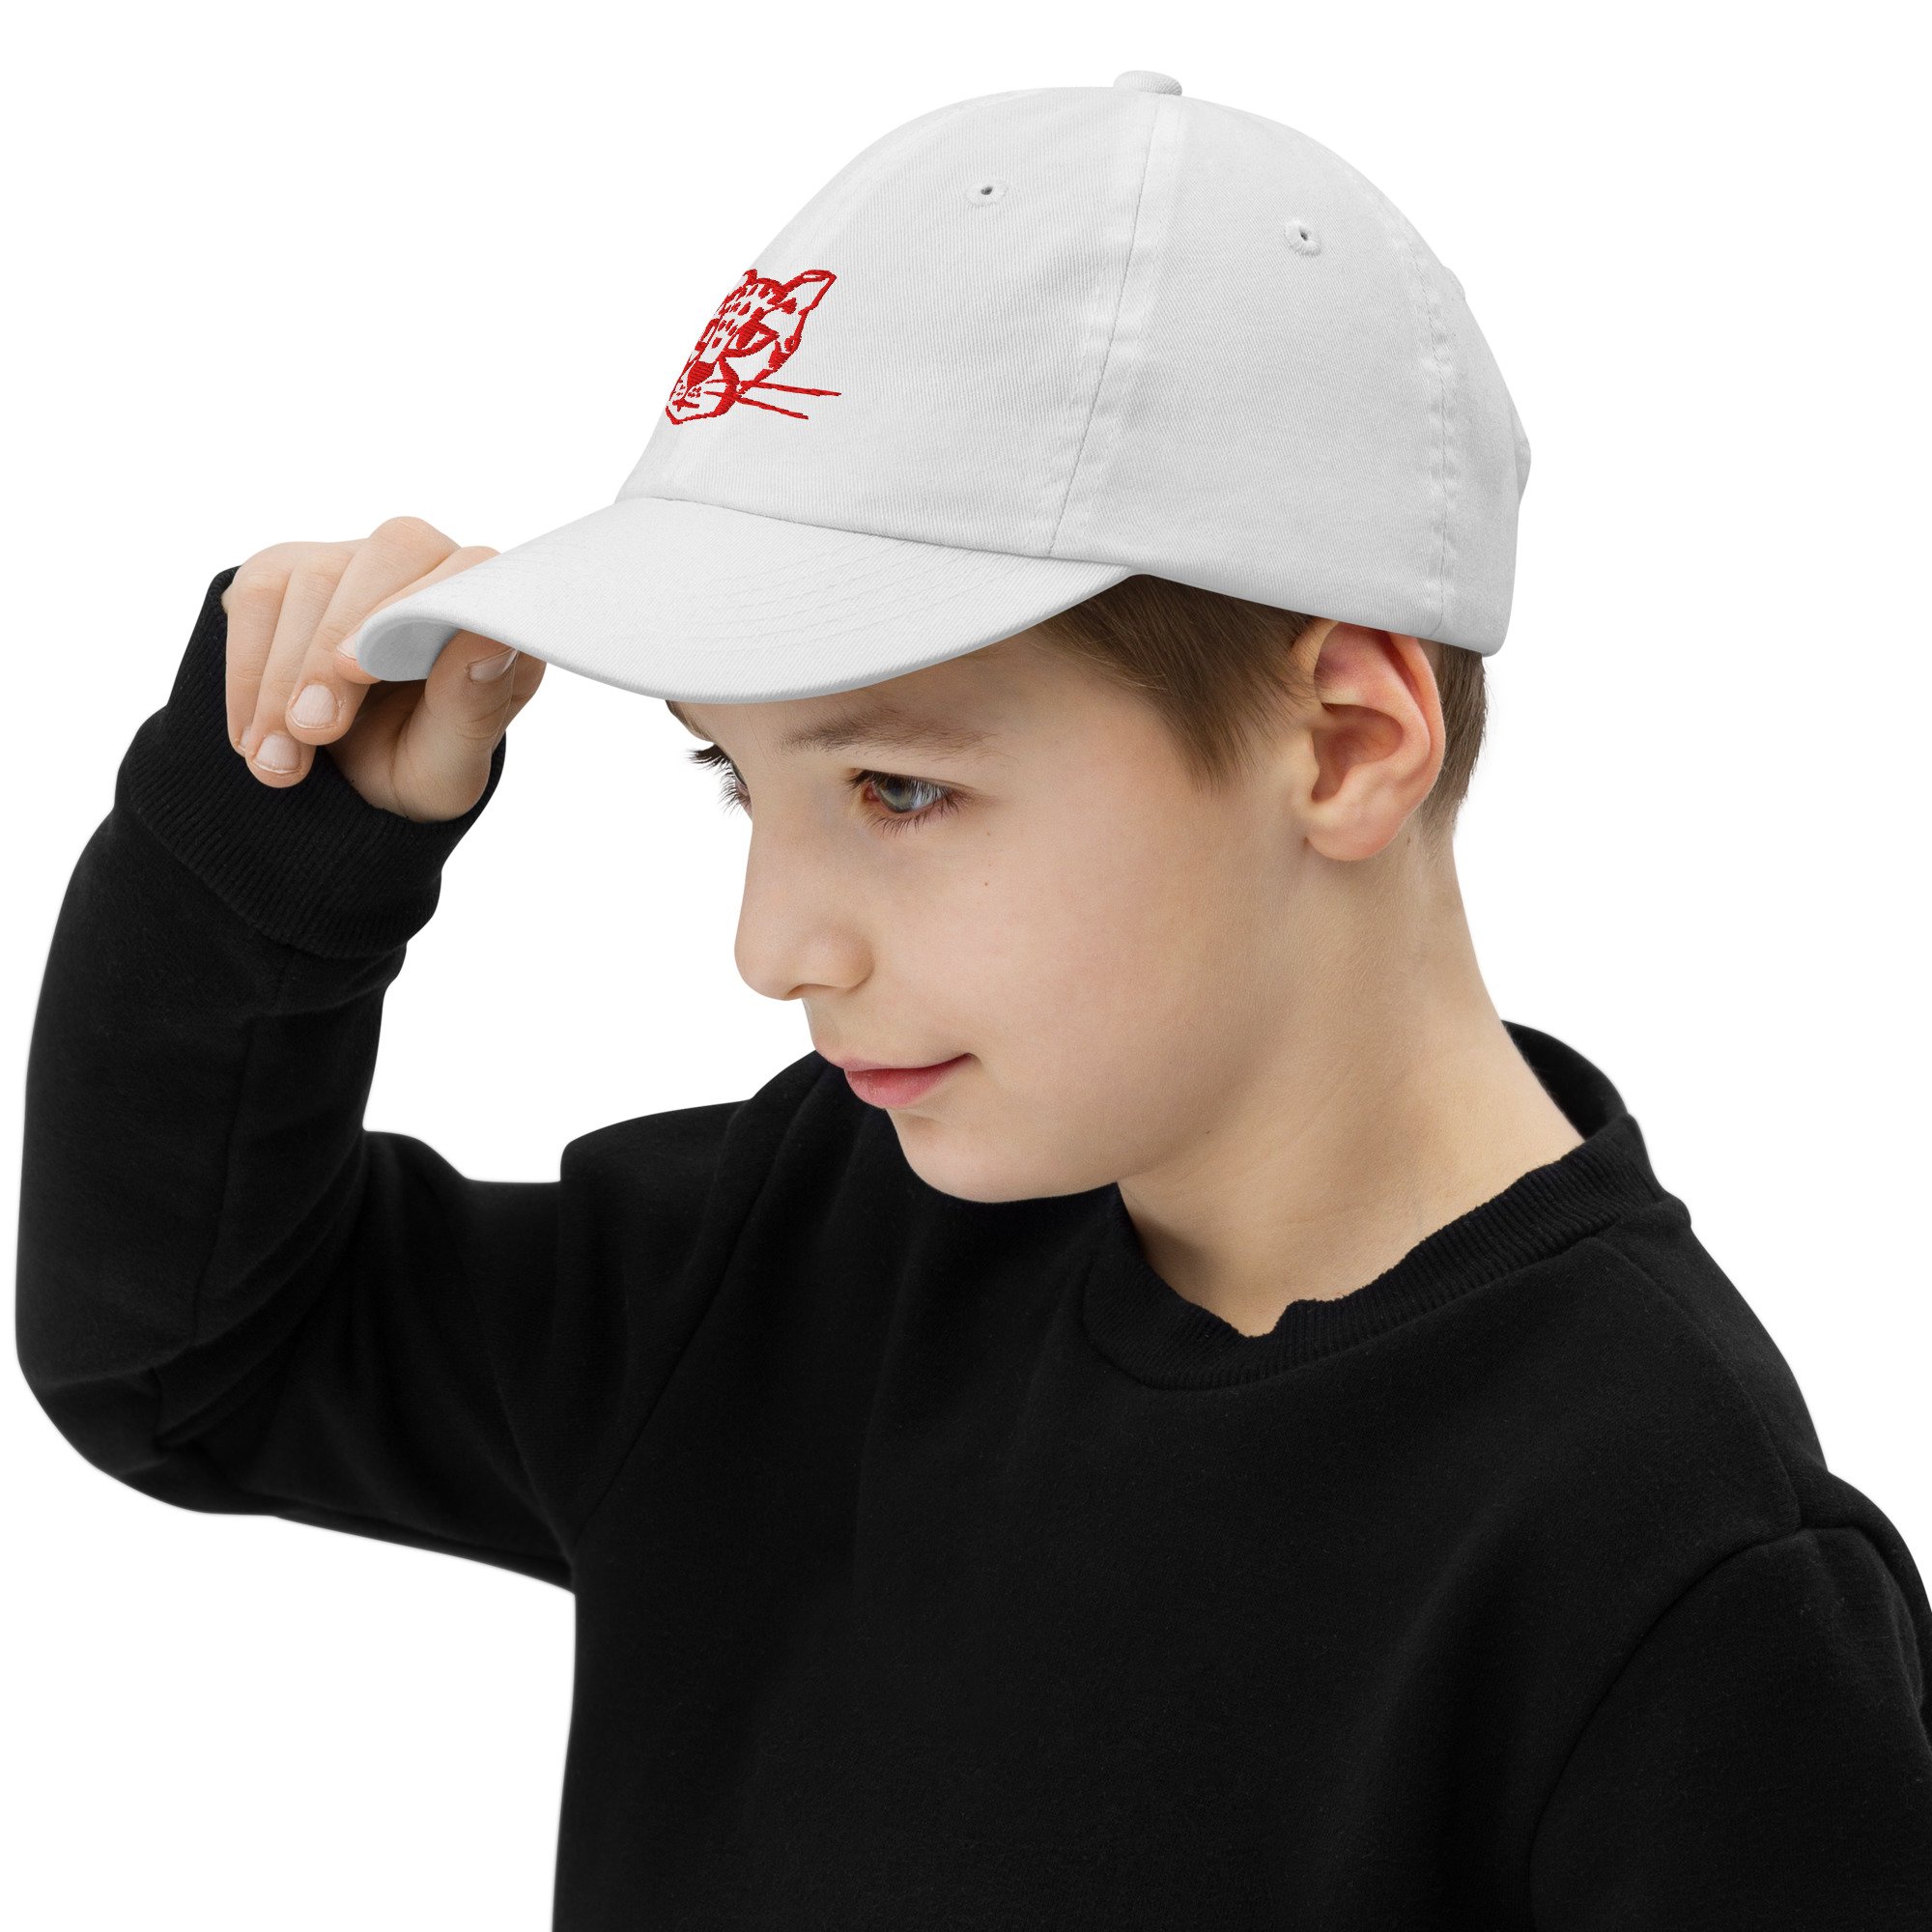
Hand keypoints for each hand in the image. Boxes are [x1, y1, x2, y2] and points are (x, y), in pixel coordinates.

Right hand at [222, 516, 544, 822]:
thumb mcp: (449, 766)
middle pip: (389, 554)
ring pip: (314, 578)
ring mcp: (356, 561)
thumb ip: (475, 707)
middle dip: (335, 648)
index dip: (412, 608)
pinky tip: (253, 734)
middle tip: (312, 730)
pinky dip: (245, 671)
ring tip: (278, 760)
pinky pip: (257, 596)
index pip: (471, 567)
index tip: (357, 671)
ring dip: (283, 678)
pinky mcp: (286, 570)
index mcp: (488, 612)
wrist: (345, 786)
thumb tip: (490, 639)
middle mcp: (430, 569)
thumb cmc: (414, 767)